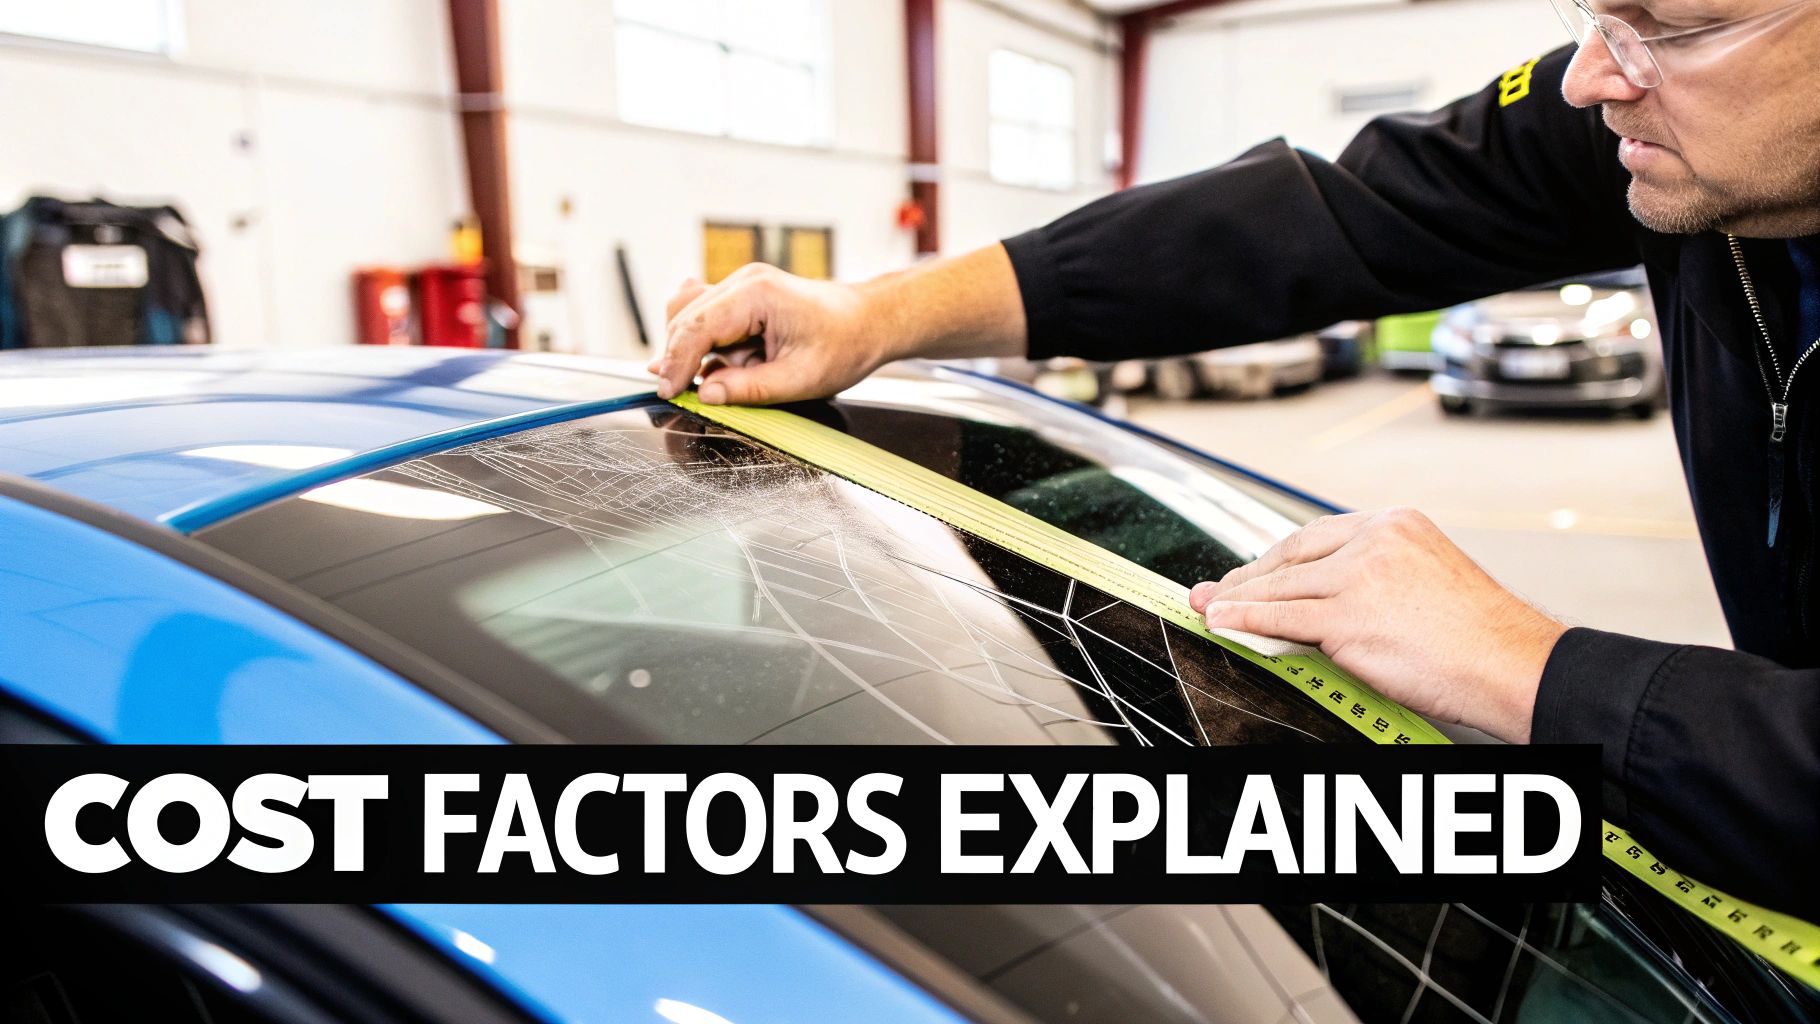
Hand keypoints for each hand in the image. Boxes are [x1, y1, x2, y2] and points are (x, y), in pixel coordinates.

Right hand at [649, 264, 894, 405]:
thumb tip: (706, 394)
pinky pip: (707, 319)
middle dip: (681, 359)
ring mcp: (741, 286)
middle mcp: (743, 281)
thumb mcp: (801, 378)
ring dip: (700, 353)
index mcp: (756, 293)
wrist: (868, 321)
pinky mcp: (742, 298)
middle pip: (684, 319)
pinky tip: (729, 363)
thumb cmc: (845, 344)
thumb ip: (749, 389)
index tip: (668, 392)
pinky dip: (708, 345)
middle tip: (686, 394)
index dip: (676, 362)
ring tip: (739, 373)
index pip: (696, 326)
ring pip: (690, 319)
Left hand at [1187, 507, 1566, 742]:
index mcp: (1396, 524)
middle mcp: (1376, 540)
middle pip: (1293, 555)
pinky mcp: (1348, 616)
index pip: (1317, 536)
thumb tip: (1318, 601)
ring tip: (1210, 606)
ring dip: (1238, 599)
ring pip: (1281, 586)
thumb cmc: (1480, 637)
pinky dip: (1244, 619)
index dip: (1279, 556)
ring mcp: (1359, 577)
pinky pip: (1280, 617)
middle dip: (1249, 575)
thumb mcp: (1423, 583)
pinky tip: (1224, 620)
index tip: (1255, 570)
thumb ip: (1369, 581)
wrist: (1513, 664)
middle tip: (1218, 588)